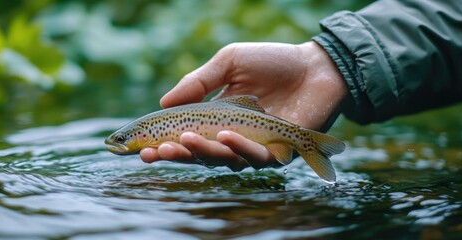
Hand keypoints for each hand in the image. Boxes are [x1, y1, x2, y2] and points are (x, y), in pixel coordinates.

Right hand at [140, 41, 347, 170]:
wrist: (316, 66)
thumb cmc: (273, 62)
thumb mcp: (229, 63)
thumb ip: (198, 82)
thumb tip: (163, 102)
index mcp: (217, 119)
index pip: (187, 138)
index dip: (165, 145)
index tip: (144, 148)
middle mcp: (233, 138)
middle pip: (201, 155)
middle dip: (178, 155)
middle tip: (157, 152)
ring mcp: (256, 148)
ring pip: (225, 161)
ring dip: (204, 153)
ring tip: (187, 140)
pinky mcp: (279, 153)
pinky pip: (256, 158)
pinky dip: (239, 148)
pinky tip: (226, 135)